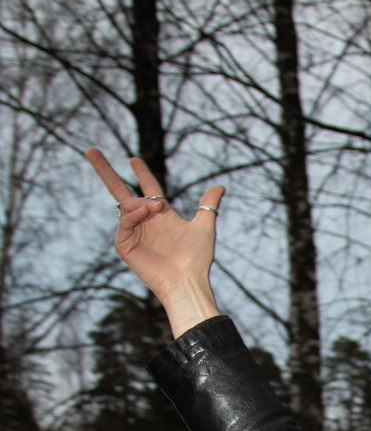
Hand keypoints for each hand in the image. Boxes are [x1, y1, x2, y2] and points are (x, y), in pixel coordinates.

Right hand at [85, 148, 224, 337]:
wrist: (186, 280)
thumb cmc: (196, 258)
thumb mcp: (204, 226)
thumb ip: (208, 205)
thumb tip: (220, 186)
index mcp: (162, 216)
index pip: (148, 189)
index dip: (142, 173)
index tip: (133, 160)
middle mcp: (145, 222)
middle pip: (121, 192)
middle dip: (106, 171)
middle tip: (91, 150)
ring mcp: (133, 233)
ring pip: (126, 204)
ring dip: (140, 203)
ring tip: (156, 209)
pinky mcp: (124, 245)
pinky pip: (123, 221)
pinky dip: (133, 214)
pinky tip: (145, 213)